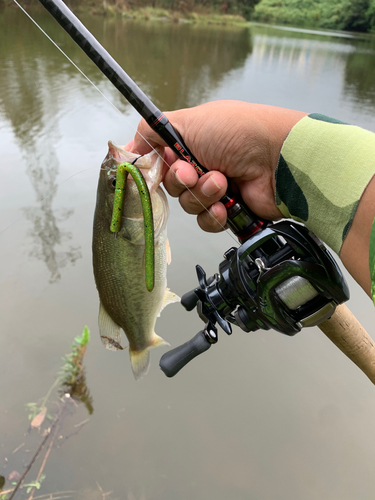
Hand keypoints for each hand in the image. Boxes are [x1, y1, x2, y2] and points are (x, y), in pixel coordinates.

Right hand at [128, 100, 306, 231]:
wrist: (278, 159)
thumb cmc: (238, 133)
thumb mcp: (189, 121)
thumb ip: (153, 130)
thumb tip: (128, 144)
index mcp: (190, 142)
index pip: (159, 160)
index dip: (155, 167)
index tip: (155, 167)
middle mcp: (201, 164)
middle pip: (172, 186)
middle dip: (182, 181)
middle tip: (193, 172)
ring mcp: (216, 188)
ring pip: (188, 205)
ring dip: (202, 196)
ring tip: (222, 183)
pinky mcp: (229, 209)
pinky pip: (207, 221)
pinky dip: (214, 214)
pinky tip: (227, 204)